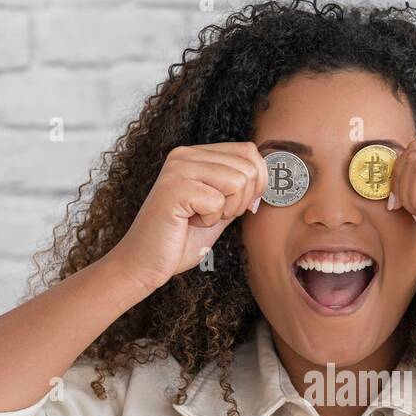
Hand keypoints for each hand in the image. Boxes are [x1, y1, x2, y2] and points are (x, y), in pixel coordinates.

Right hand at [104, 142, 266, 300]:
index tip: (240, 206)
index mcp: (196, 155)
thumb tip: (269, 177)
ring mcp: (178, 169)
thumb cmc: (181, 240)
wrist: (146, 263)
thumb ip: (239, 190)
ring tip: (200, 218)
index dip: (258, 182)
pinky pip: (218, 201)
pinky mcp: (174, 188)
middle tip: (214, 215)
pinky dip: (209, 220)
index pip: (249, 151)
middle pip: (248, 166)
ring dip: (226, 210)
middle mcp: (185, 154)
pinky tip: (189, 223)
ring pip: (238, 181)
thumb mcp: (220, 209)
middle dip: (242, 200)